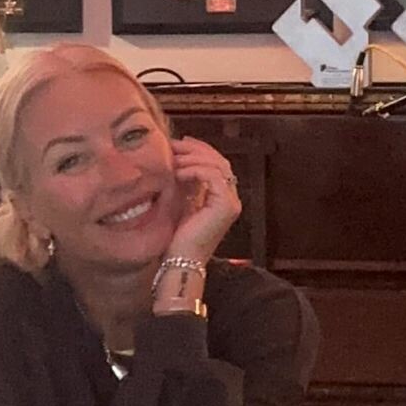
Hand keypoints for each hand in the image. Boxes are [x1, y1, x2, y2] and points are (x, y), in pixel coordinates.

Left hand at [165, 136, 241, 264]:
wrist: (180, 261)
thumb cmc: (177, 237)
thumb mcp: (182, 201)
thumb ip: (187, 181)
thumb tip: (179, 156)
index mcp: (223, 198)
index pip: (217, 163)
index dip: (199, 149)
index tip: (178, 144)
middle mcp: (232, 199)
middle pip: (219, 160)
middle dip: (195, 149)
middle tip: (174, 145)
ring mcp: (231, 203)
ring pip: (217, 165)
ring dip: (193, 158)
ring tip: (173, 160)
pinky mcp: (226, 206)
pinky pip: (213, 176)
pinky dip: (195, 170)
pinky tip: (178, 174)